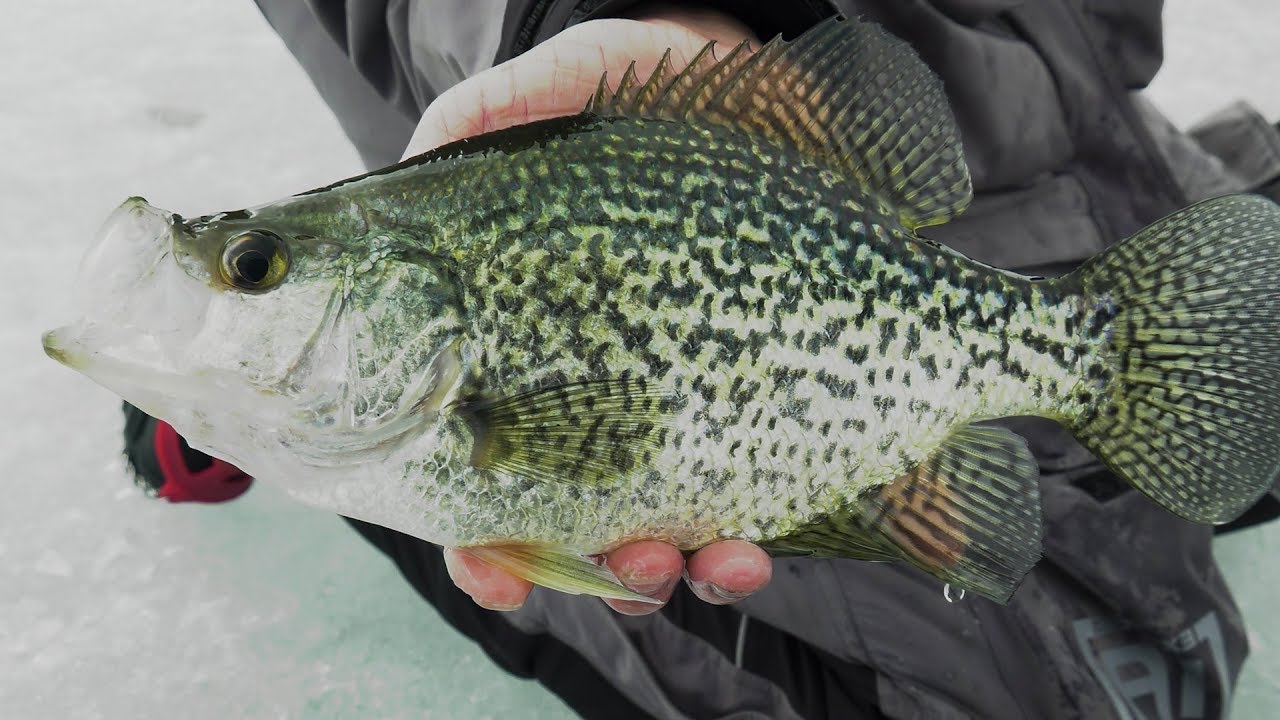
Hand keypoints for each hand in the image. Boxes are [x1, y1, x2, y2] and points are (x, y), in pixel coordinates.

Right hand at [408, 10, 770, 613]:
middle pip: (583, 526)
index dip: (480, 539)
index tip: (493, 566)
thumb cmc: (646, 90)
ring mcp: (685, 410)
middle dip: (604, 571)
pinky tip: (754, 544)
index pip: (481, 473)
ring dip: (684, 574)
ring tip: (712, 559)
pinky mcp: (768, 409)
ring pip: (671, 534)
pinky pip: (760, 504)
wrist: (763, 85)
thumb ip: (483, 123)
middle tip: (635, 564)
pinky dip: (751, 546)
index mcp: (526, 351)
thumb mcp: (563, 88)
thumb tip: (421, 158)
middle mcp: (599, 396)